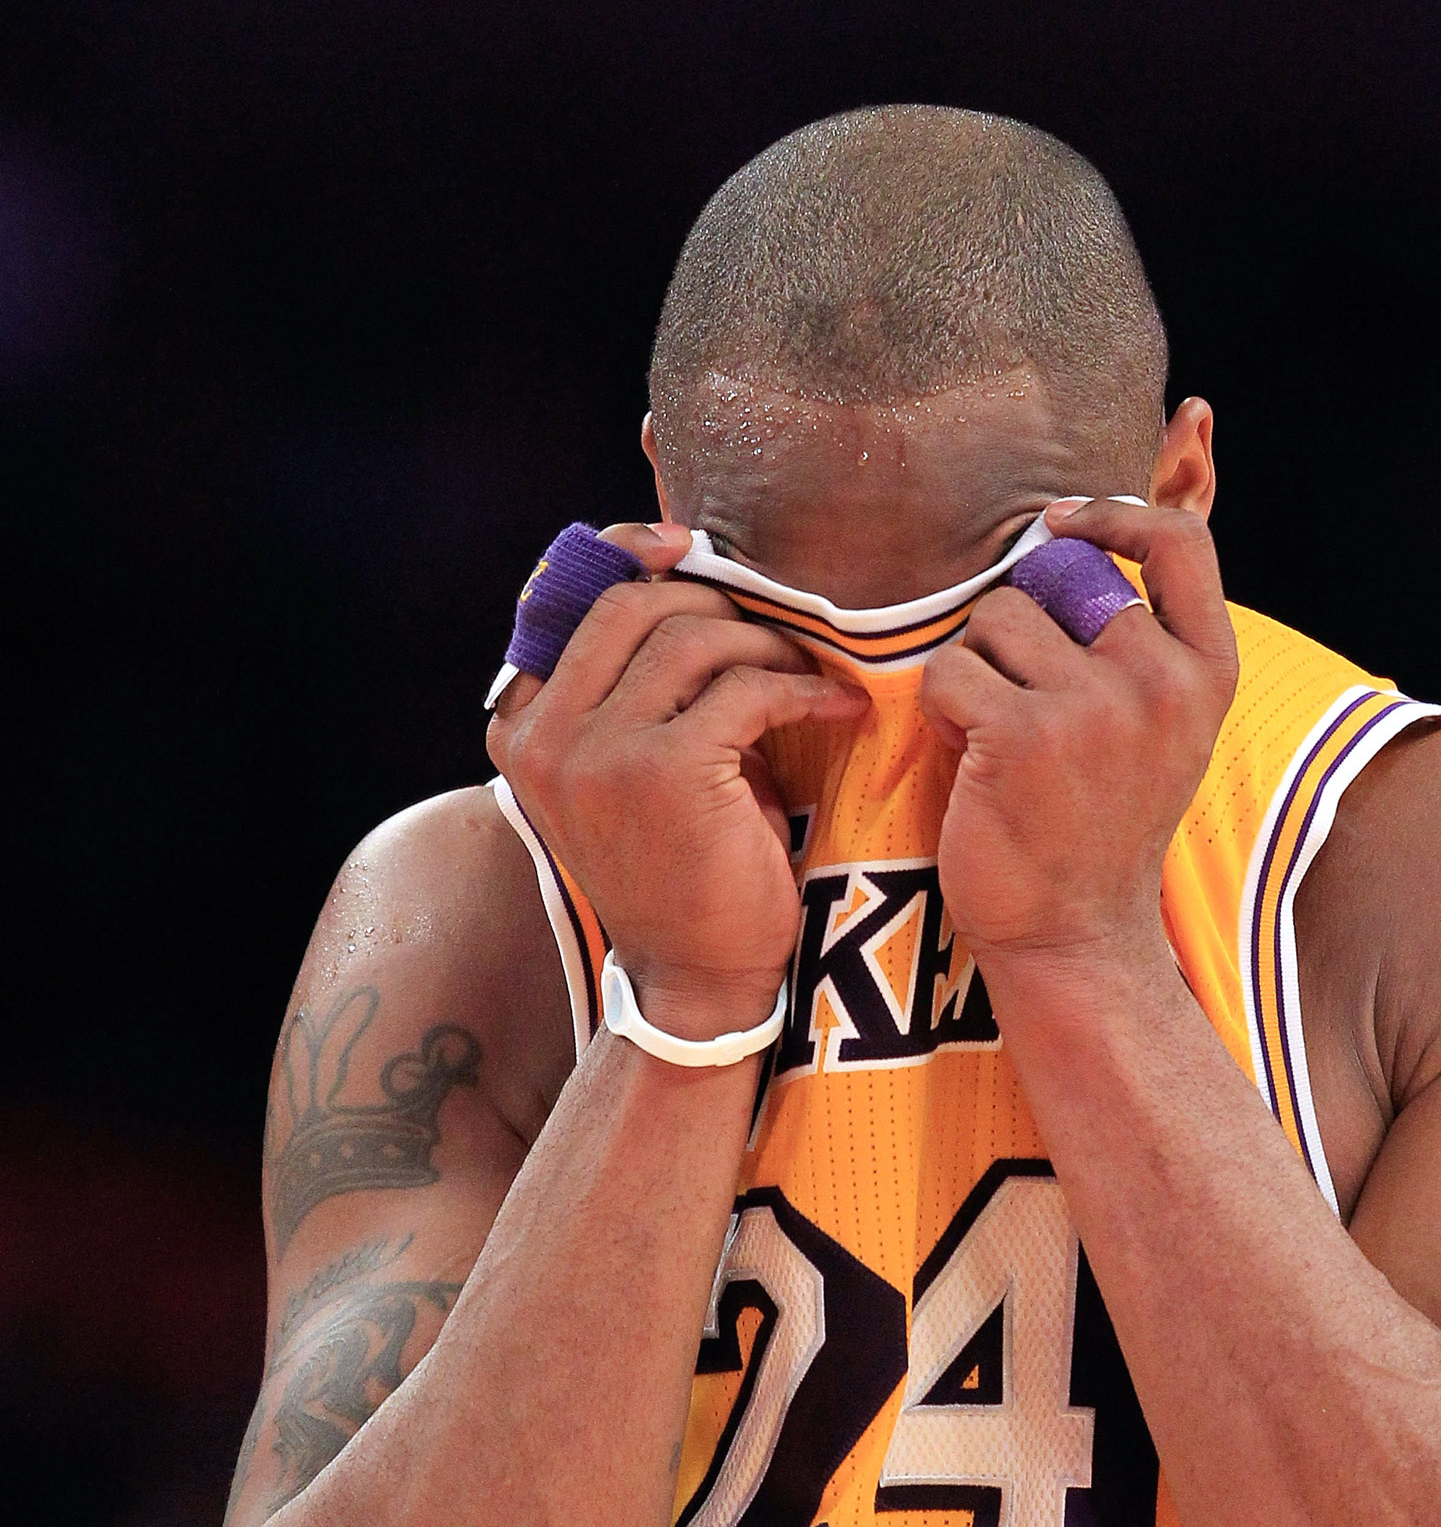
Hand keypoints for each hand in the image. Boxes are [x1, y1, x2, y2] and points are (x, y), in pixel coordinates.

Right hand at [488, 521, 864, 1035]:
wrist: (696, 978)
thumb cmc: (678, 868)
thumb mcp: (628, 769)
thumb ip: (628, 690)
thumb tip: (678, 579)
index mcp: (518, 728)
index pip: (560, 601)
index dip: (625, 557)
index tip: (685, 548)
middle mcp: (541, 735)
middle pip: (630, 605)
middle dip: (712, 603)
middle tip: (770, 636)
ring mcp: (595, 753)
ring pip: (692, 639)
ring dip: (766, 648)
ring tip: (807, 679)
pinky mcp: (663, 770)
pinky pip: (745, 689)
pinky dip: (801, 691)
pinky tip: (836, 710)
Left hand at [919, 501, 1237, 976]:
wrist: (1076, 936)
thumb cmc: (1105, 816)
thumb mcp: (1163, 711)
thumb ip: (1161, 597)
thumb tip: (1194, 418)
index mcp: (1209, 672)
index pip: (1180, 541)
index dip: (1114, 518)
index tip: (1067, 528)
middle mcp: (1163, 683)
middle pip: (1057, 577)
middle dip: (1021, 629)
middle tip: (1031, 708)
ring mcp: (1096, 710)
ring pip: (995, 620)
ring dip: (979, 671)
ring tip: (1001, 740)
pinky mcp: (1021, 736)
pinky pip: (950, 671)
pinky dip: (944, 713)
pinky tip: (973, 765)